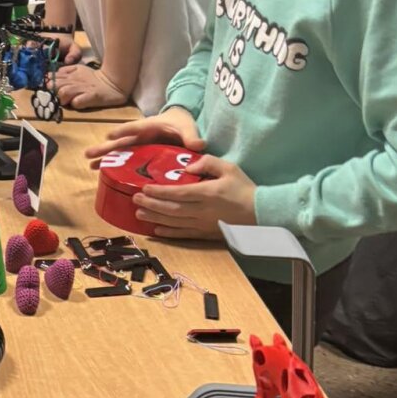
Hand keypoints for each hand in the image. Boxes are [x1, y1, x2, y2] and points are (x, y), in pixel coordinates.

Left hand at [52, 63, 127, 110]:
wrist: (113, 83)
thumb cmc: (93, 78)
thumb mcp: (78, 70)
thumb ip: (65, 72)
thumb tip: (51, 75)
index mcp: (70, 73)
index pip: (51, 77)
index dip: (48, 83)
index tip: (50, 89)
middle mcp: (74, 81)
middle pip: (54, 85)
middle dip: (53, 92)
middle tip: (58, 98)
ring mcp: (82, 89)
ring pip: (63, 93)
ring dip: (62, 99)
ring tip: (68, 102)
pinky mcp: (91, 97)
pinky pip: (77, 102)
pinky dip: (75, 104)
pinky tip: (78, 104)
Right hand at [85, 108, 206, 165]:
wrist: (180, 125)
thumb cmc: (181, 124)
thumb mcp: (187, 127)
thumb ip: (191, 136)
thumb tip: (198, 145)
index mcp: (149, 126)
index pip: (135, 128)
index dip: (123, 131)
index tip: (111, 135)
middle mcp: (139, 136)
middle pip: (120, 142)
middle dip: (105, 147)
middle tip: (88, 153)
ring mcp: (137, 146)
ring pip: (118, 151)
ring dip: (104, 158)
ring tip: (90, 165)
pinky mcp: (138, 154)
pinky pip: (124, 160)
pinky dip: (113, 166)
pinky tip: (101, 174)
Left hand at [131, 154, 257, 240]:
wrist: (261, 214)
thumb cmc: (245, 189)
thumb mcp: (230, 169)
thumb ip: (208, 163)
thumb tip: (188, 168)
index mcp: (208, 193)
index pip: (178, 193)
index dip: (159, 192)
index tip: (144, 189)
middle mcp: (202, 210)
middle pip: (171, 208)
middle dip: (151, 205)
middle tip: (135, 200)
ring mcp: (203, 224)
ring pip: (174, 222)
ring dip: (155, 218)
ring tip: (139, 214)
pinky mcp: (206, 234)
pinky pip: (184, 234)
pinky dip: (169, 233)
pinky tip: (156, 230)